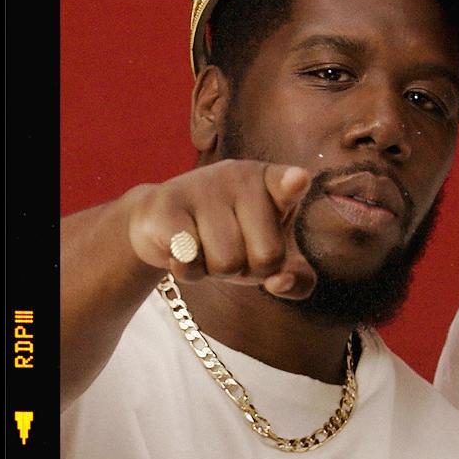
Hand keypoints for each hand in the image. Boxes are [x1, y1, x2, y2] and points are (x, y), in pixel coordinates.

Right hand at [124, 160, 315, 298]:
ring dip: (215, 270)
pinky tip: (181, 251)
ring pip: (227, 263)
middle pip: (267, 257)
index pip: (287, 185)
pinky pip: (189, 260)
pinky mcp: (167, 203)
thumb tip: (280, 281)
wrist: (161, 226)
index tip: (298, 178)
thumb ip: (296, 279)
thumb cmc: (229, 242)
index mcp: (272, 185)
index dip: (292, 185)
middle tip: (232, 250)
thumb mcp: (269, 259)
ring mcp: (202, 186)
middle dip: (250, 269)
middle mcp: (239, 177)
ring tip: (205, 248)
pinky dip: (188, 270)